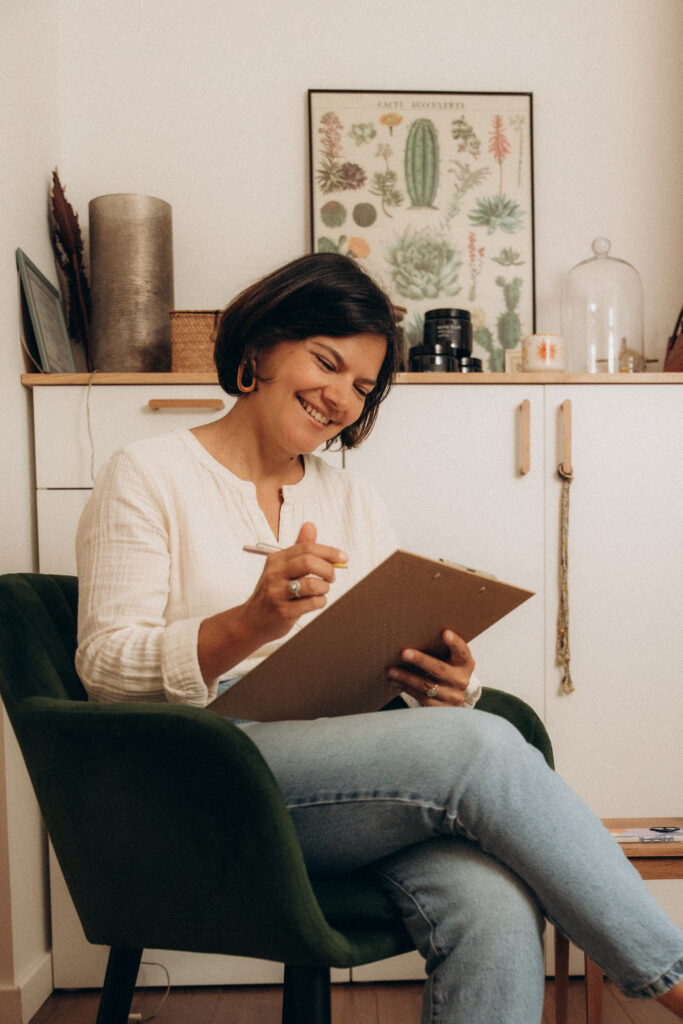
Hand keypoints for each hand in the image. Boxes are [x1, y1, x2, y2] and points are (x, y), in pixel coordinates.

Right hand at [241, 522, 347, 643]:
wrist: (252, 620)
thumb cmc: (273, 591)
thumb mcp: (282, 567)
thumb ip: (298, 548)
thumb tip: (310, 525)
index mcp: (276, 559)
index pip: (306, 548)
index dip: (329, 552)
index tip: (343, 557)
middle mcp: (274, 574)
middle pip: (308, 562)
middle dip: (328, 569)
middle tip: (332, 576)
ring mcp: (277, 593)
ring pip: (312, 584)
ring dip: (324, 587)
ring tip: (322, 590)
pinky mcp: (283, 611)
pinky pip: (311, 603)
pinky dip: (321, 601)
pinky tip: (317, 601)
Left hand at [386, 630, 474, 706]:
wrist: (451, 695)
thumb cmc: (445, 668)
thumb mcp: (449, 659)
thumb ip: (439, 649)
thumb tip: (412, 634)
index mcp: (465, 663)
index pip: (462, 651)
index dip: (455, 642)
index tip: (445, 632)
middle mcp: (461, 680)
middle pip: (439, 669)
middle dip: (420, 660)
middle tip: (403, 652)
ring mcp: (452, 696)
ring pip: (426, 685)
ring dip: (406, 677)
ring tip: (391, 670)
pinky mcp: (440, 708)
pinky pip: (421, 697)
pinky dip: (406, 688)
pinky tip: (394, 681)